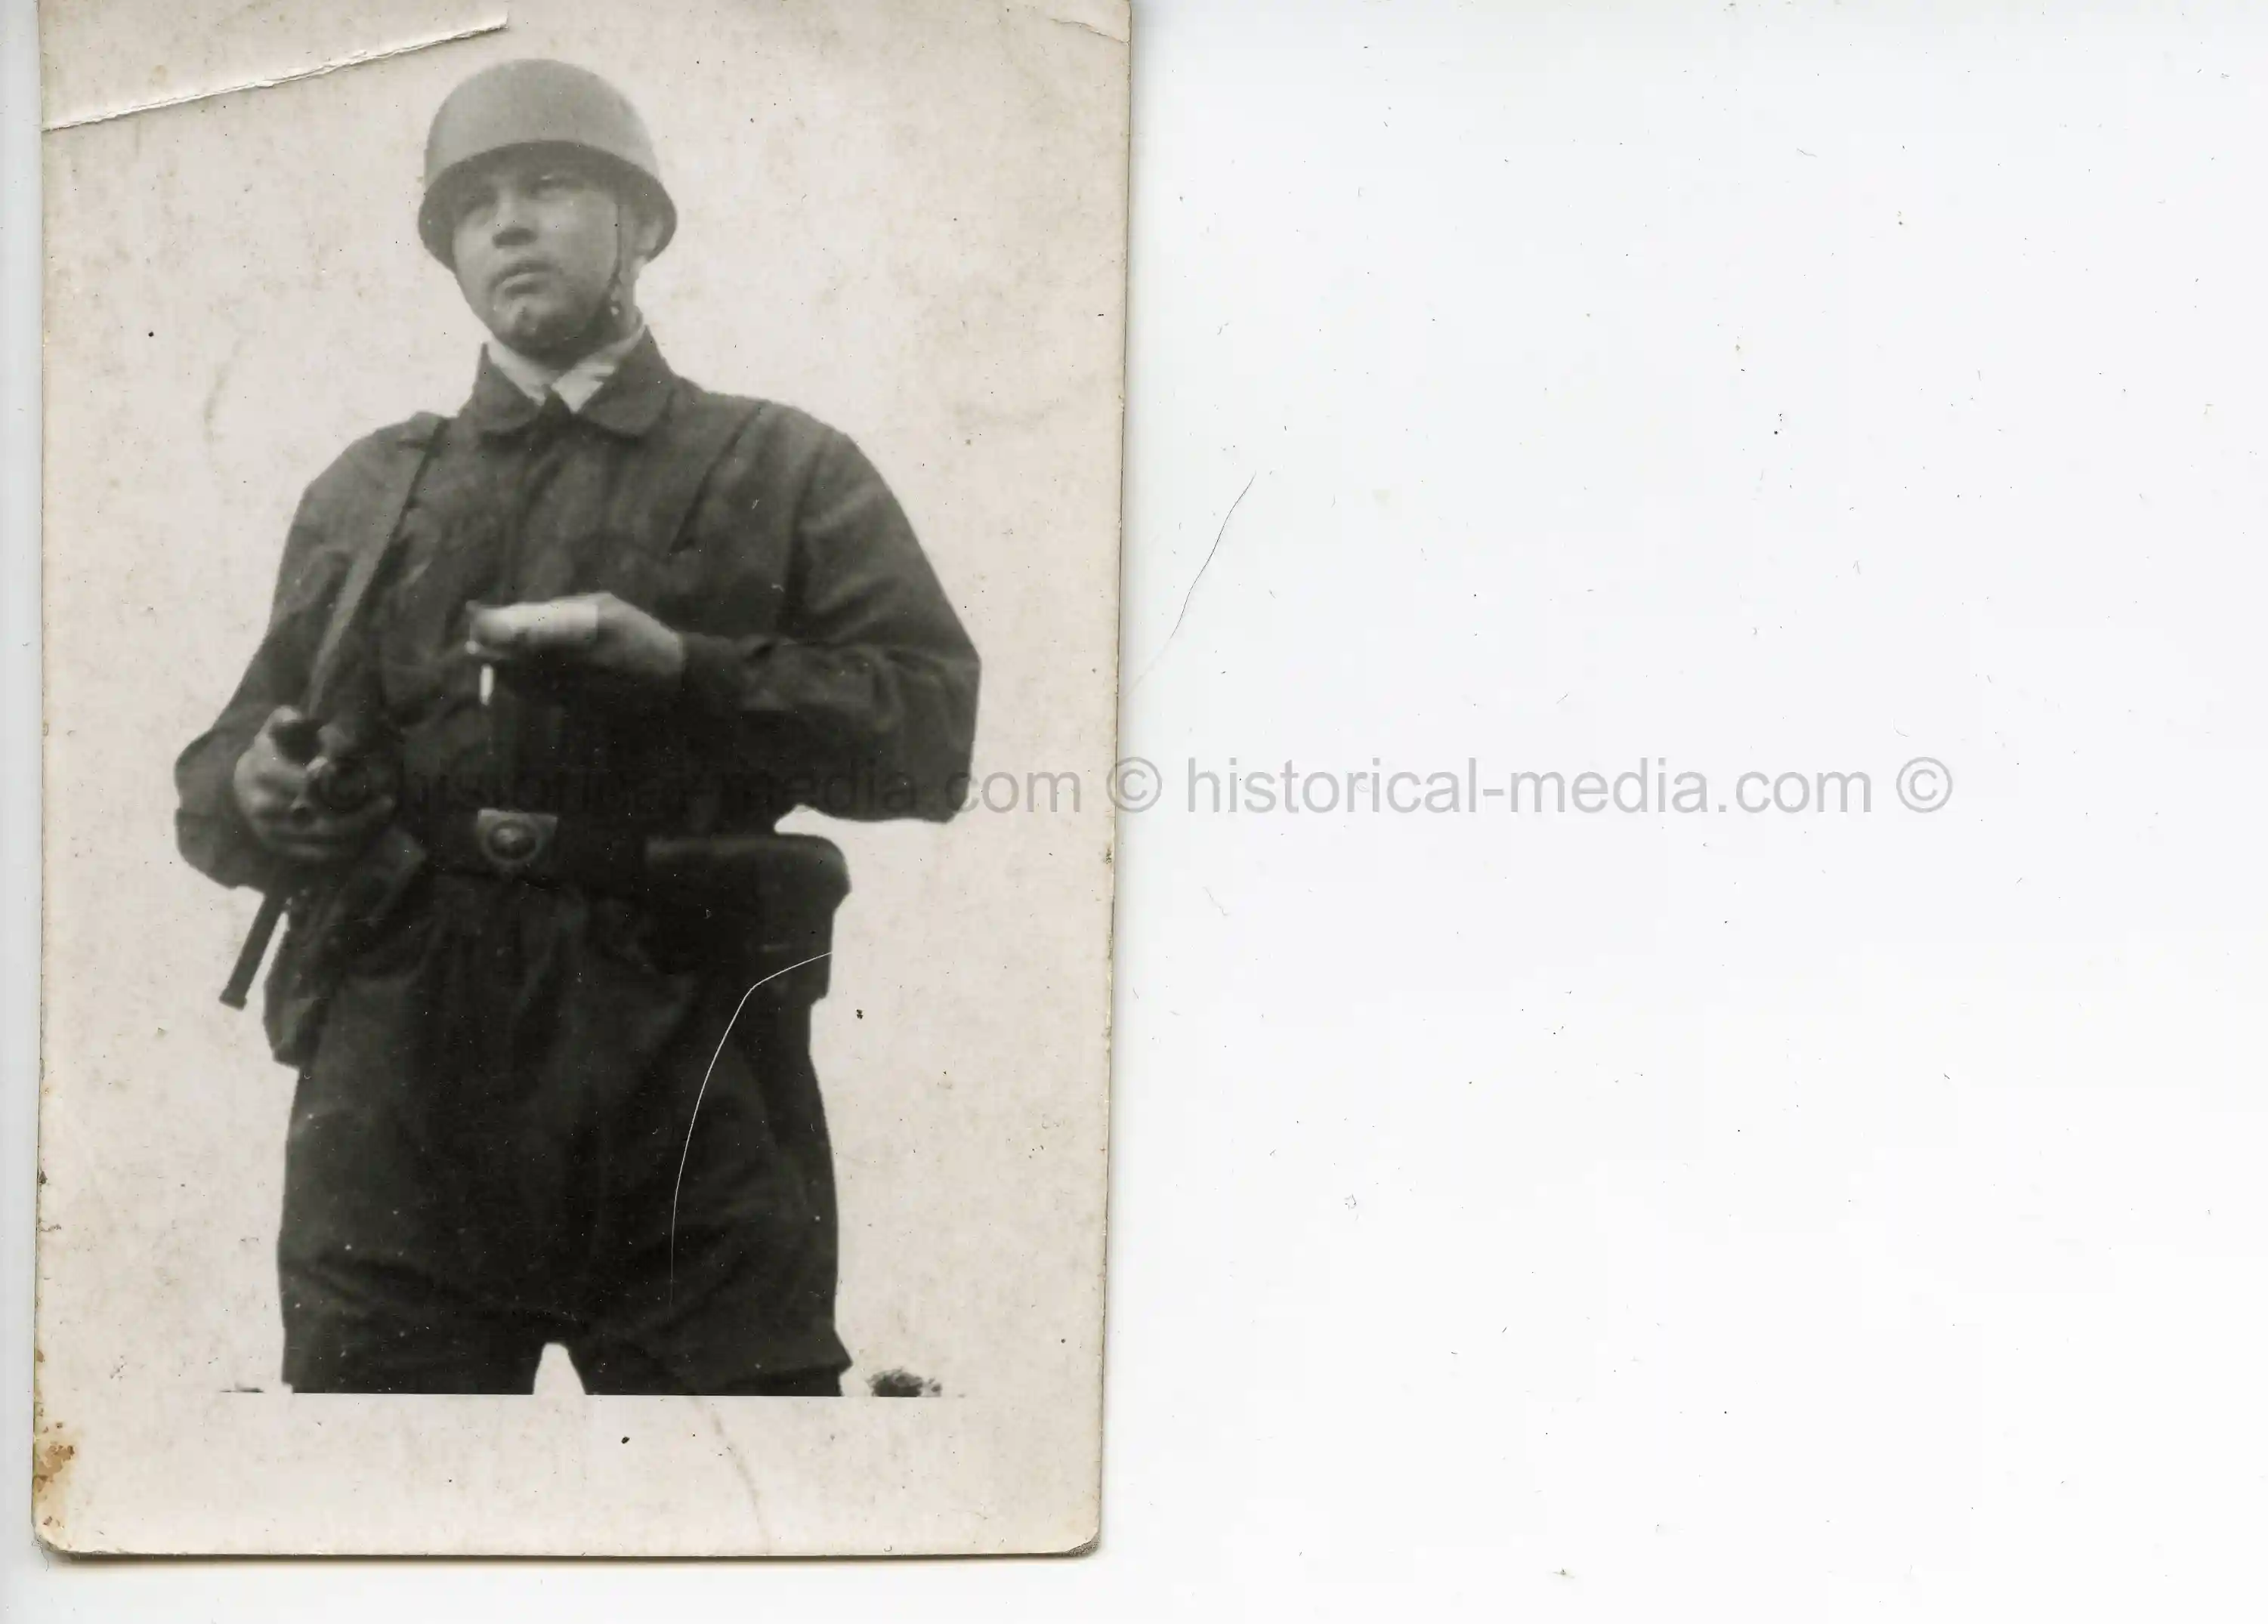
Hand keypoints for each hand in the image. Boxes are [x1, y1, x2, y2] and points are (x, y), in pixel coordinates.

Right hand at [231, 707, 396, 864]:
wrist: (242, 787)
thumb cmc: (271, 753)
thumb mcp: (274, 732)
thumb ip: (285, 721)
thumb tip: (297, 718)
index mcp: (264, 773)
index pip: (309, 784)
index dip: (340, 783)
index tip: (369, 778)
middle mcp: (264, 807)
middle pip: (321, 816)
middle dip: (358, 811)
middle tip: (388, 802)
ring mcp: (272, 831)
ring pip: (324, 838)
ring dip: (359, 831)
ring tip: (383, 817)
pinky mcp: (281, 849)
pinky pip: (320, 855)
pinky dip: (347, 848)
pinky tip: (368, 835)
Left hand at [466, 591, 685, 703]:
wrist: (670, 678)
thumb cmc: (640, 633)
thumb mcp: (607, 607)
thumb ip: (565, 610)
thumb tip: (523, 612)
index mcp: (585, 632)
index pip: (529, 630)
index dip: (499, 627)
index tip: (477, 618)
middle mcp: (577, 663)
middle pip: (520, 660)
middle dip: (491, 651)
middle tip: (471, 644)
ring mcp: (576, 688)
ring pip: (526, 681)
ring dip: (500, 671)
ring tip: (481, 658)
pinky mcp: (577, 705)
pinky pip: (538, 696)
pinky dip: (518, 687)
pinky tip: (507, 679)